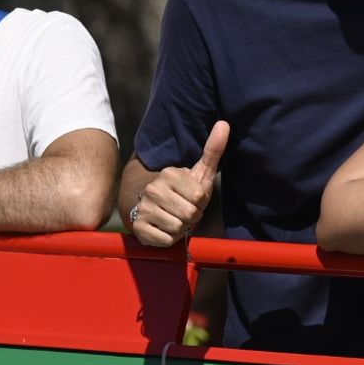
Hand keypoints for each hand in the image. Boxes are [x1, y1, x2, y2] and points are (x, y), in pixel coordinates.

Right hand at [131, 122, 228, 247]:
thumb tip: (225, 123)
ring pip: (178, 228)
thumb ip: (213, 150)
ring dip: (181, 229)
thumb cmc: (184, 192)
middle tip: (184, 212)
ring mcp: (144, 208)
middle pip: (190, 214)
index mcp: (169, 174)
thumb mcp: (201, 172)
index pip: (199, 197)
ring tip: (174, 219)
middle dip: (192, 217)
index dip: (200, 203)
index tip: (192, 199)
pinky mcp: (139, 227)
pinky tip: (164, 229)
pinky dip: (170, 239)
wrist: (154, 209)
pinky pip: (167, 240)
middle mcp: (153, 189)